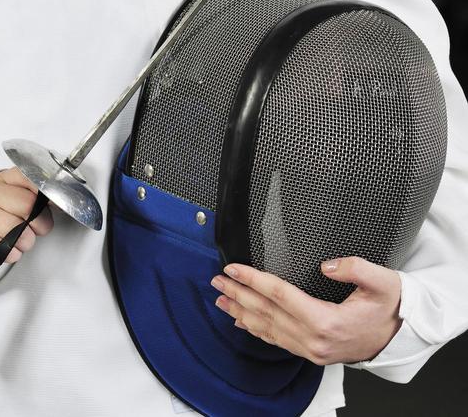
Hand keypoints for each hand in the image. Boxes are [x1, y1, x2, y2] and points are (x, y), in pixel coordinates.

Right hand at [0, 166, 53, 263]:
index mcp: (6, 178)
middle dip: (40, 222)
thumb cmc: (0, 204)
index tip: (55, 205)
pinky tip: (13, 249)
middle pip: (26, 205)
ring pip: (11, 228)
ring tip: (25, 241)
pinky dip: (11, 253)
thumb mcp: (16, 191)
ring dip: (26, 241)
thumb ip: (37, 194)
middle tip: (40, 228)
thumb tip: (61, 203)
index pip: (31, 179)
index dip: (47, 194)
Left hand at [210, 256, 402, 364]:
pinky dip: (256, 330)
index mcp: (326, 321)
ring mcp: (312, 349)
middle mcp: (314, 339)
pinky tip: (243, 321)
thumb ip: (355, 268)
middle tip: (218, 280)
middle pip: (267, 313)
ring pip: (267, 329)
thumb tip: (327, 265)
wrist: (399, 335)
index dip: (253, 280)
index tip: (234, 268)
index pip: (279, 295)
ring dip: (241, 312)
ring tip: (222, 299)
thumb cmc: (389, 307)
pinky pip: (277, 340)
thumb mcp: (381, 281)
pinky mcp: (312, 352)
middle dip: (239, 294)